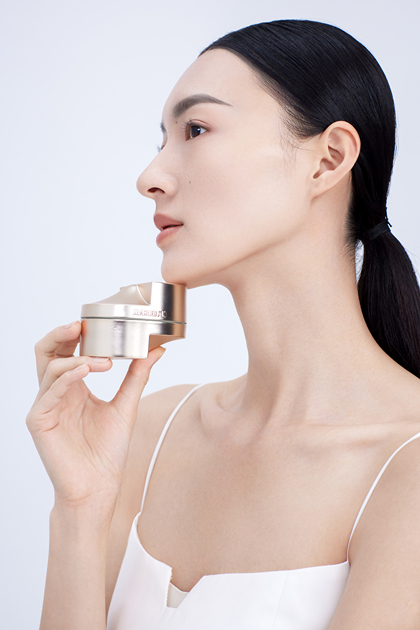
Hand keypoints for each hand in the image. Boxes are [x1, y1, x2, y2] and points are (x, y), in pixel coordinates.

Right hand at [26, 321, 165, 508]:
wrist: (99, 487)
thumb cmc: (108, 451)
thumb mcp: (127, 405)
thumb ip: (137, 375)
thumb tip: (156, 349)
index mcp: (73, 387)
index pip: (66, 350)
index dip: (76, 333)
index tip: (98, 321)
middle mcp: (55, 392)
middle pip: (47, 351)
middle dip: (61, 334)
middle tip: (81, 324)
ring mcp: (45, 406)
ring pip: (50, 367)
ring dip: (76, 358)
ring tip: (103, 359)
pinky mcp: (39, 421)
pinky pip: (49, 391)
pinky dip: (68, 376)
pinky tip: (86, 369)